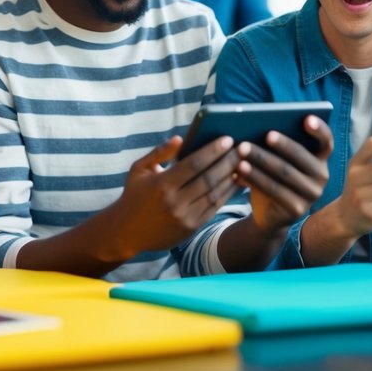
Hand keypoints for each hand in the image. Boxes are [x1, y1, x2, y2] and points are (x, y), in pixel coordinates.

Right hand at [115, 135, 242, 252]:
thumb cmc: (133, 195)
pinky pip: (214, 208)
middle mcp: (175, 201)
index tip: (227, 139)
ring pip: (215, 194)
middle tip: (243, 148)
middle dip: (229, 162)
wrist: (126, 232)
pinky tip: (235, 182)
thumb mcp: (139, 169)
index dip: (212, 151)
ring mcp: (185, 216)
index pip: (193, 164)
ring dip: (232, 178)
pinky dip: (227, 194)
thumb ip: (159, 153)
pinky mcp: (191, 227)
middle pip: (209, 178)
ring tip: (244, 163)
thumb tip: (180, 138)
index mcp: (161, 184)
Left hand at [236, 115, 331, 234]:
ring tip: (242, 148)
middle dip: (282, 144)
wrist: (268, 213)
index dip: (319, 130)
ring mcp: (311, 195)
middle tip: (266, 134)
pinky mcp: (297, 209)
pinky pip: (275, 190)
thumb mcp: (276, 159)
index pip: (326, 142)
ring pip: (285, 172)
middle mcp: (321, 176)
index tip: (307, 118)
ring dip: (262, 159)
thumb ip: (274, 144)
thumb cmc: (272, 176)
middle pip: (301, 156)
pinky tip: (240, 168)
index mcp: (319, 159)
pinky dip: (255, 177)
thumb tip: (255, 124)